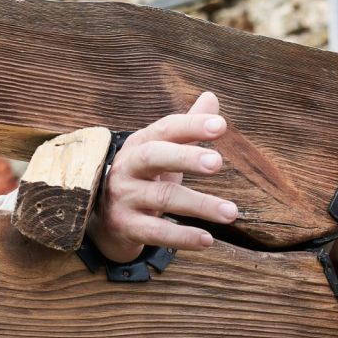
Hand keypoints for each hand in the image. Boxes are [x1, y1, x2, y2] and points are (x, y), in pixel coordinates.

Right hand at [88, 92, 236, 262]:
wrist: (106, 219)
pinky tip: (208, 240)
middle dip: (186, 157)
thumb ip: (187, 128)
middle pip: (154, 156)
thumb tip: (211, 97)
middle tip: (218, 162)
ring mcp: (123, 198)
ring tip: (231, 212)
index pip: (166, 129)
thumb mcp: (163, 152)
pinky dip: (182, 236)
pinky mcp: (125, 227)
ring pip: (162, 198)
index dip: (191, 125)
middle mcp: (127, 168)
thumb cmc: (144, 179)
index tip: (221, 125)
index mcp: (140, 145)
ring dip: (200, 204)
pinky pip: (156, 232)